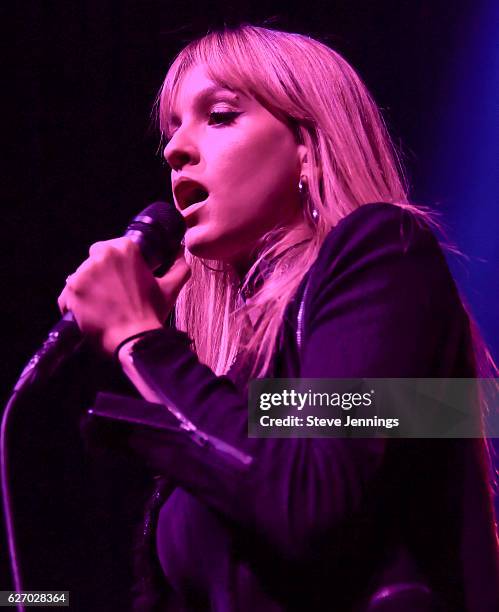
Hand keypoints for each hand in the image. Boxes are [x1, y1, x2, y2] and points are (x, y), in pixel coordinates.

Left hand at [58, 237, 190, 353]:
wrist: (135, 340)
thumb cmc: (151, 313)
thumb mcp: (170, 288)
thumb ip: (179, 267)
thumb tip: (181, 254)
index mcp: (125, 249)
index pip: (110, 248)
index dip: (114, 266)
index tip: (119, 280)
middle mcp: (101, 256)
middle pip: (92, 261)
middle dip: (99, 275)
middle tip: (112, 294)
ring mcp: (83, 273)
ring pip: (80, 278)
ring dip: (87, 290)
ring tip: (101, 308)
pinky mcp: (71, 292)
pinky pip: (67, 297)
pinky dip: (74, 306)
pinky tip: (89, 316)